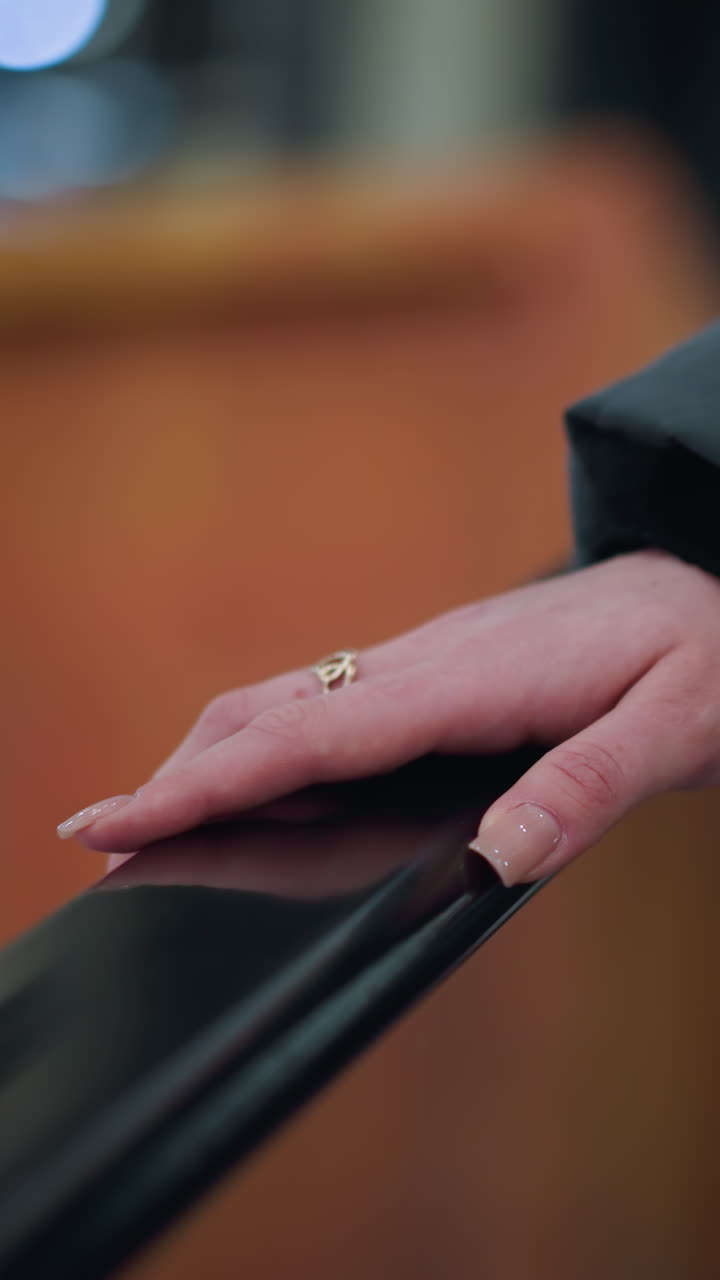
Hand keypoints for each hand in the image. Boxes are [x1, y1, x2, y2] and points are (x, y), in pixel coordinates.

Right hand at [57, 550, 719, 884]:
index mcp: (466, 681)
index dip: (202, 786)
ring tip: (161, 816)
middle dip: (178, 773)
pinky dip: (267, 744)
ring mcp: (426, 661)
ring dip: (214, 757)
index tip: (115, 820)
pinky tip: (265, 781)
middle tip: (108, 834)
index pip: (306, 740)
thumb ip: (584, 792)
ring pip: (288, 702)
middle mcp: (426, 664)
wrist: (710, 577)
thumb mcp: (673, 726)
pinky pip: (328, 704)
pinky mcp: (437, 668)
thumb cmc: (700, 651)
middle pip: (268, 713)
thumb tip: (492, 860)